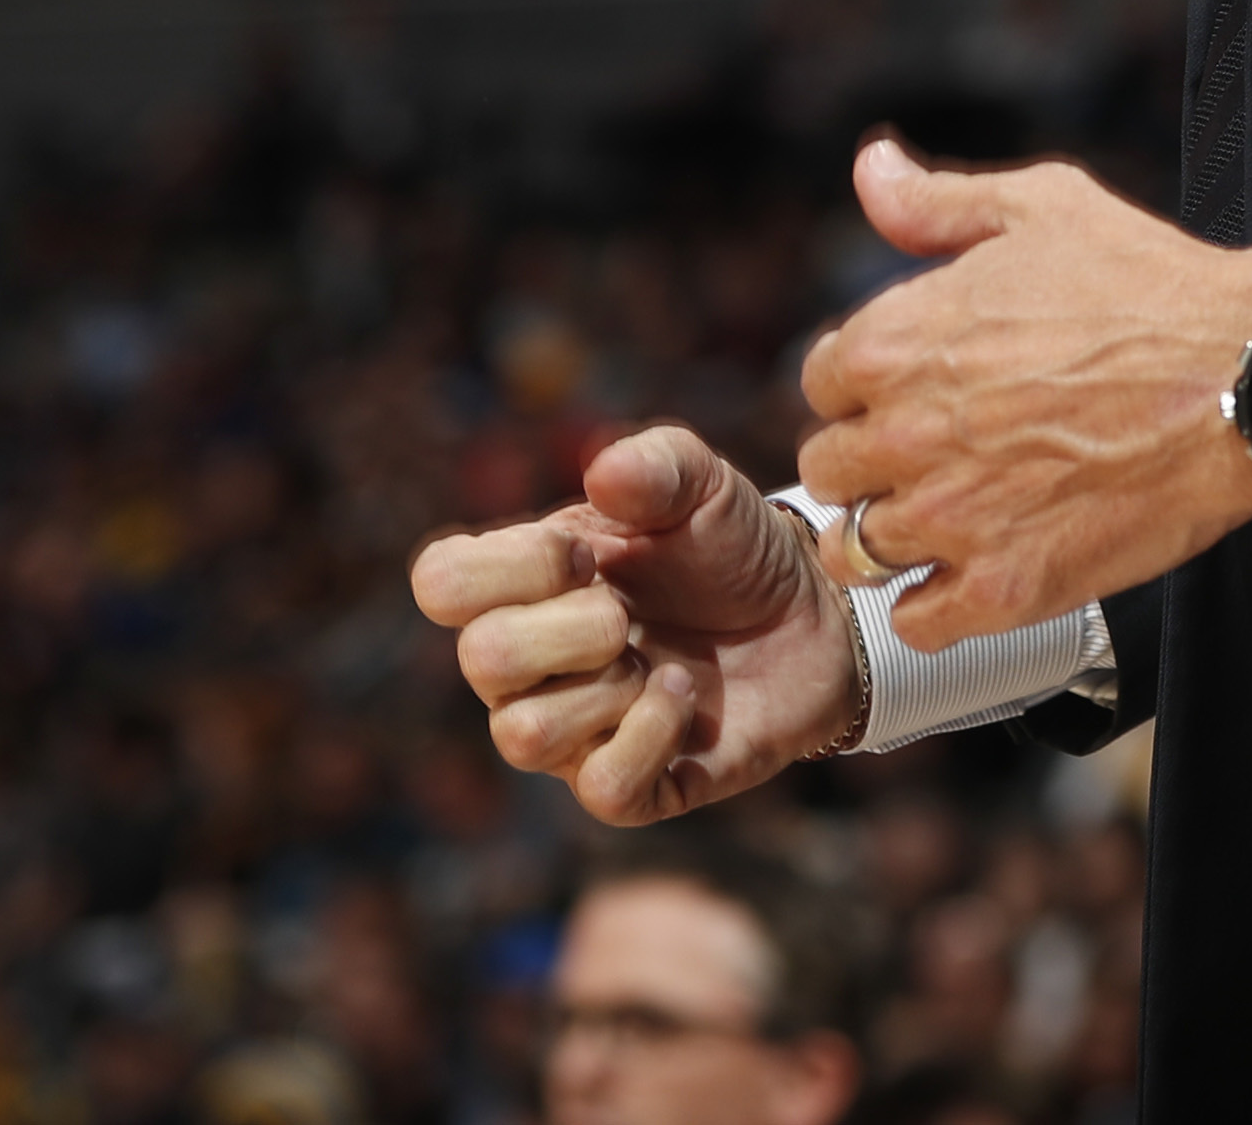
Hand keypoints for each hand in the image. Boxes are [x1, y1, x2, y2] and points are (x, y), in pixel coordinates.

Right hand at [408, 422, 859, 818]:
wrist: (812, 618)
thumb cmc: (731, 549)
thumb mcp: (703, 485)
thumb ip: (656, 463)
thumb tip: (603, 475)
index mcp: (519, 586)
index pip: (440, 582)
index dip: (513, 564)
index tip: (586, 555)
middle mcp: (526, 668)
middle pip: (482, 658)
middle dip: (574, 625)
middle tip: (628, 612)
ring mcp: (571, 735)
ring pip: (524, 734)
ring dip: (608, 687)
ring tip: (660, 659)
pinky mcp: (629, 788)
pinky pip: (602, 788)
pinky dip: (650, 734)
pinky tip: (684, 695)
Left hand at [795, 137, 1251, 651]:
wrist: (1249, 376)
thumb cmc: (1151, 286)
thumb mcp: (1042, 208)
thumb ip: (937, 201)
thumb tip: (872, 169)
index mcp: (894, 342)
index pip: (819, 382)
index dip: (867, 382)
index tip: (914, 387)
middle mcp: (905, 434)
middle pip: (829, 468)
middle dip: (871, 459)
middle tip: (935, 450)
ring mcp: (952, 518)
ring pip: (856, 548)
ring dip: (891, 533)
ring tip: (947, 514)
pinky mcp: (1004, 587)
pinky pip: (916, 620)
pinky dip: (933, 603)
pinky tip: (974, 568)